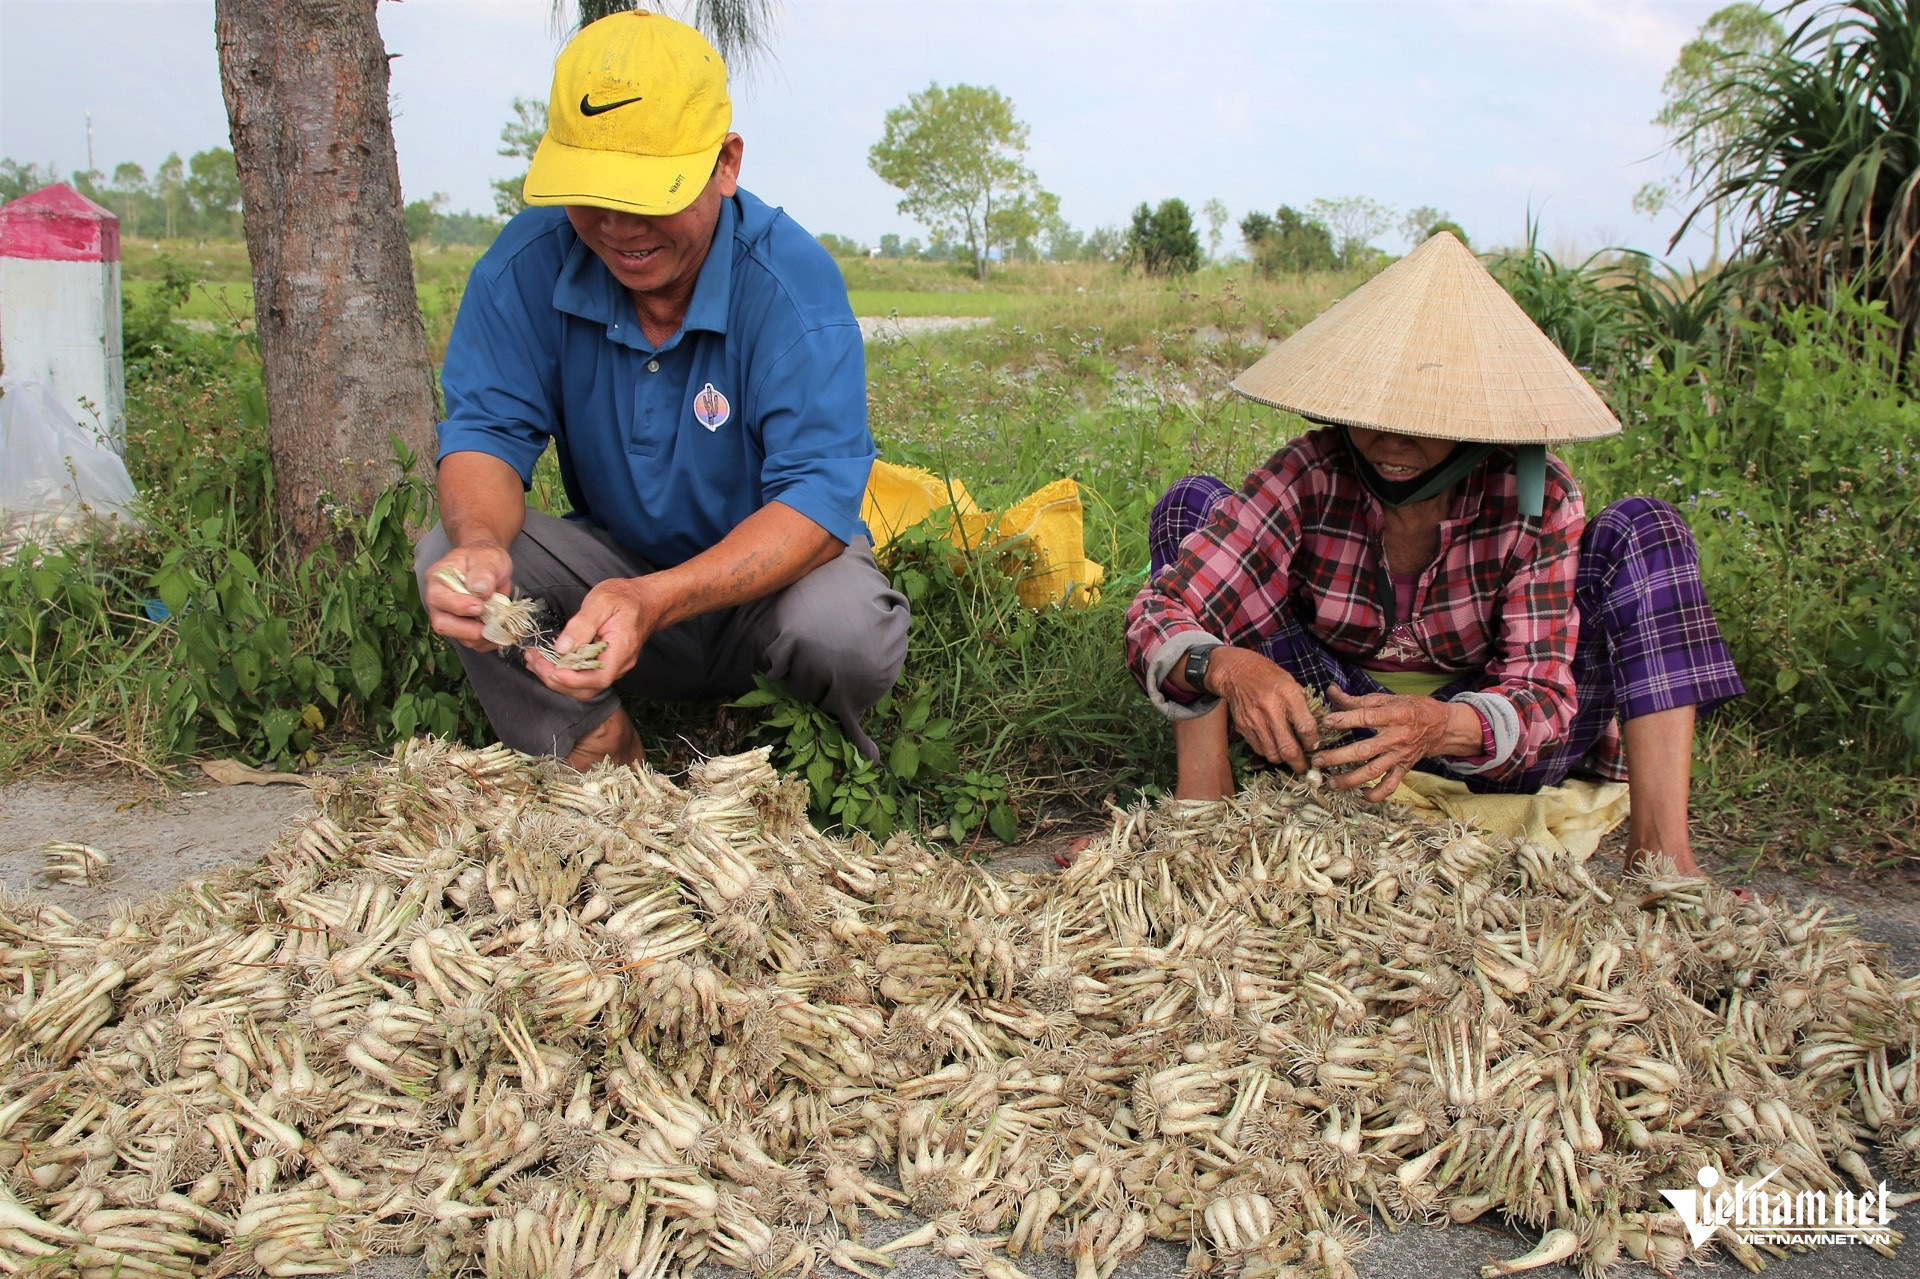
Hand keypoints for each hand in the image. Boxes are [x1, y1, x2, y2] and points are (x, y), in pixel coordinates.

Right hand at [424, 542, 514, 651]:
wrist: (490, 565)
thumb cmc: (484, 558)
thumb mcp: (488, 557)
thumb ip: (483, 571)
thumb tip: (480, 589)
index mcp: (438, 580)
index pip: (438, 598)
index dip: (458, 606)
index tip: (480, 606)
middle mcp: (439, 601)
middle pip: (442, 624)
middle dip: (467, 629)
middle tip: (489, 625)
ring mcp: (451, 617)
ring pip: (459, 638)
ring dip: (482, 637)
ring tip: (501, 627)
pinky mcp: (465, 628)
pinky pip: (474, 643)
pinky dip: (489, 642)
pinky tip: (503, 633)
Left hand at [524, 575, 665, 700]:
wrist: (646, 600)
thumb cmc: (625, 597)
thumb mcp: (602, 601)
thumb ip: (582, 624)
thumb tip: (562, 647)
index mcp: (621, 649)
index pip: (599, 677)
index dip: (574, 680)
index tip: (552, 670)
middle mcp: (619, 664)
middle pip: (588, 688)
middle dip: (557, 680)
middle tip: (534, 661)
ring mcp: (613, 667)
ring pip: (584, 686)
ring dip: (557, 679)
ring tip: (534, 662)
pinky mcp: (605, 664)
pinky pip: (584, 677)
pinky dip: (563, 674)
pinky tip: (545, 662)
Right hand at [1207, 647, 1321, 773]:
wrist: (1236, 673)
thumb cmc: (1269, 676)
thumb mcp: (1292, 683)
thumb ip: (1304, 705)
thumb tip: (1317, 728)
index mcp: (1288, 695)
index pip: (1306, 727)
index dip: (1314, 742)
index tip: (1315, 747)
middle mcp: (1271, 709)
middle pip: (1288, 748)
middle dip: (1299, 763)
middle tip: (1305, 768)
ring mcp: (1255, 721)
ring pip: (1272, 754)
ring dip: (1283, 759)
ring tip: (1288, 757)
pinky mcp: (1243, 727)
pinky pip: (1259, 749)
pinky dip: (1268, 752)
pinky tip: (1273, 746)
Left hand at [1314, 687, 1479, 801]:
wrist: (1442, 726)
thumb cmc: (1412, 709)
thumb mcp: (1389, 698)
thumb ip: (1359, 699)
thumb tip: (1331, 691)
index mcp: (1395, 715)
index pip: (1367, 717)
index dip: (1345, 720)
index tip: (1326, 722)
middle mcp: (1397, 737)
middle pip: (1365, 750)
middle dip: (1339, 757)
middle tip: (1318, 760)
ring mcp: (1400, 756)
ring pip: (1373, 771)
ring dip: (1350, 779)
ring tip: (1330, 783)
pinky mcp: (1404, 769)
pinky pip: (1390, 785)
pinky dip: (1377, 794)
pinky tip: (1361, 795)